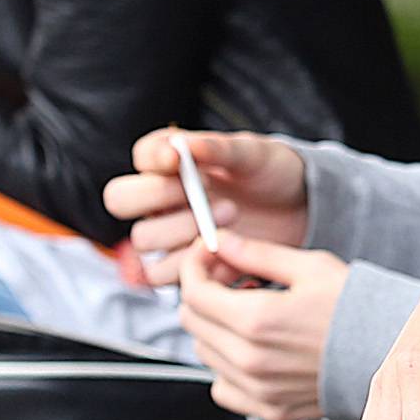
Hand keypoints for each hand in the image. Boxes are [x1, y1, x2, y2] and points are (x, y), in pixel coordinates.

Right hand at [103, 129, 308, 282]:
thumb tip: (183, 145)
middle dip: (159, 198)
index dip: (153, 159)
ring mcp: (167, 233)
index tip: (177, 160)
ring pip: (142, 241)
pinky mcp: (182, 265)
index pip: (141, 156)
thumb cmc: (269, 173)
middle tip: (204, 195)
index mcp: (170, 160)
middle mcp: (159, 197)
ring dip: (181, 233)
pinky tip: (227, 251)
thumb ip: (218, 148)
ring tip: (229, 217)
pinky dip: (193, 266)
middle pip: (121, 200)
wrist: (298, 209)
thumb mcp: (253, 153)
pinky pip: (162, 275)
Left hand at [177, 233, 347, 419]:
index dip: (194, 267)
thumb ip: (257, 254)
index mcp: (257, 320)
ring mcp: (257, 388)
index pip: (193, 293)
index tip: (206, 257)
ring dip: (216, 327)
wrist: (388, 353)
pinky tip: (253, 348)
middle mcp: (251, 359)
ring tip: (251, 311)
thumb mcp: (310, 267)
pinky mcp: (267, 408)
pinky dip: (227, 366)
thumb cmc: (359, 310)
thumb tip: (221, 242)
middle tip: (233, 278)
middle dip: (204, 292)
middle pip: (192, 321)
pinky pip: (222, 387)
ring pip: (204, 352)